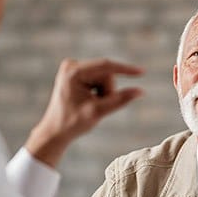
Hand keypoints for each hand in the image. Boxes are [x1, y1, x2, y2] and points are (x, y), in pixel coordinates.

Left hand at [26, 58, 143, 166]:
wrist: (55, 131)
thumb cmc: (72, 123)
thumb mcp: (98, 112)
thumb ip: (120, 100)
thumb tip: (140, 91)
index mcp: (73, 72)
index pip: (106, 66)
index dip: (125, 70)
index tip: (142, 72)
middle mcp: (72, 65)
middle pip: (106, 74)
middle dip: (108, 91)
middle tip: (99, 107)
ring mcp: (73, 68)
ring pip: (104, 78)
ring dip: (104, 93)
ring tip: (92, 105)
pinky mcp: (76, 73)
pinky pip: (98, 80)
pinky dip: (99, 92)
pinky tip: (89, 101)